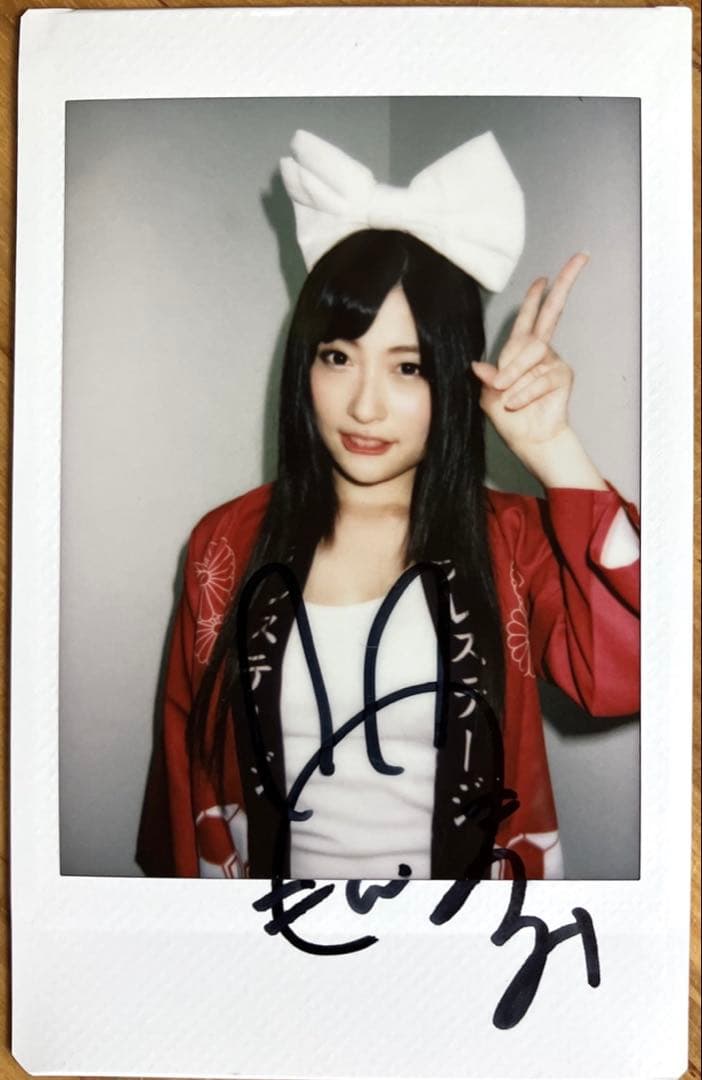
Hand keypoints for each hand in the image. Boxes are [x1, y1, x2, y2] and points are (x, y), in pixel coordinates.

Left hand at [471, 253, 588, 463]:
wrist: (530, 440)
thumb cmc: (510, 417)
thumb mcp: (488, 396)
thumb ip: (486, 379)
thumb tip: (479, 367)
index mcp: (521, 350)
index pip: (531, 317)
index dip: (537, 296)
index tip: (545, 277)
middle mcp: (541, 351)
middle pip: (549, 315)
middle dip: (557, 295)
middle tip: (560, 295)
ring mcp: (553, 361)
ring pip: (532, 354)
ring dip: (514, 378)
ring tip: (508, 398)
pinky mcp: (562, 375)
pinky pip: (539, 376)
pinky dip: (524, 393)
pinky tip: (517, 404)